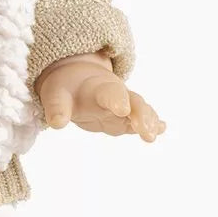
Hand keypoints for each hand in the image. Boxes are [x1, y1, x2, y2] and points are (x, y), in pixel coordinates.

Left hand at [36, 56, 165, 140]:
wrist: (75, 81)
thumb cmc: (65, 89)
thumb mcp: (56, 95)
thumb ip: (57, 108)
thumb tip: (57, 122)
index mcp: (98, 88)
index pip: (109, 93)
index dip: (116, 100)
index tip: (122, 109)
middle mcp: (116, 95)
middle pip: (133, 102)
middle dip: (141, 115)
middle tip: (146, 130)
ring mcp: (123, 106)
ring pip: (141, 111)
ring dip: (149, 122)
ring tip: (153, 135)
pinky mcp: (124, 118)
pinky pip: (140, 121)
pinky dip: (152, 124)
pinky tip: (161, 129)